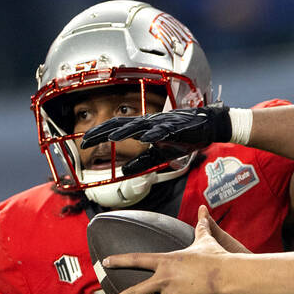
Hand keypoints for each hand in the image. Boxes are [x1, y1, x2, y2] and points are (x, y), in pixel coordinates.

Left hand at [80, 105, 231, 173]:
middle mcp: (150, 122)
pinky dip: (154, 134)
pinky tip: (145, 138)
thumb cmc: (184, 137)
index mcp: (144, 127)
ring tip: (112, 137)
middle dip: (104, 131)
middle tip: (87, 139)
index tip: (85, 142)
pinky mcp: (178, 127)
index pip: (117, 128)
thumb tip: (123, 172)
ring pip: (141, 126)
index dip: (100, 133)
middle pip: (122, 124)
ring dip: (125, 131)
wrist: (208, 126)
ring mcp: (163, 123)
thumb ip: (142, 162)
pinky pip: (164, 130)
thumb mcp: (160, 154)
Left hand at [105, 206, 247, 293]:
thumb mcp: (205, 239)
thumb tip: (203, 209)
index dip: (120, 261)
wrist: (226, 275)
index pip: (137, 260)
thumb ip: (201, 224)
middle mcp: (164, 280)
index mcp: (165, 262)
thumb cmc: (215, 256)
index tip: (106, 262)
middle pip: (136, 291)